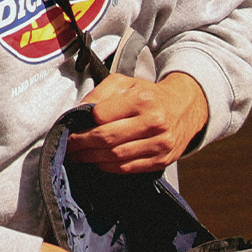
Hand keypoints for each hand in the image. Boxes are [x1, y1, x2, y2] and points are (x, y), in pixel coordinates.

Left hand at [65, 72, 208, 174]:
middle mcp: (154, 122)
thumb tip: (80, 111)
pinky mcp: (161, 160)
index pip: (102, 116)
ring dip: (92, 158)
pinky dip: (108, 167)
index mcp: (142, 100)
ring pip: (116, 157)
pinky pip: (128, 168)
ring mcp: (160, 144)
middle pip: (108, 138)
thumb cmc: (148, 95)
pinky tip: (97, 162)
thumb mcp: (124, 83)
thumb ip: (100, 93)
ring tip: (78, 156)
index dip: (83, 123)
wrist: (183, 108)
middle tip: (68, 145)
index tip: (70, 127)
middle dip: (82, 144)